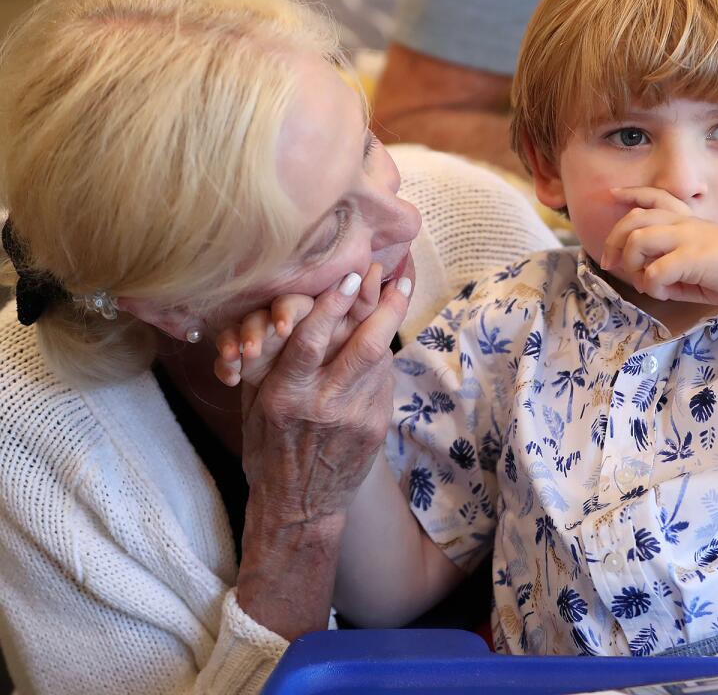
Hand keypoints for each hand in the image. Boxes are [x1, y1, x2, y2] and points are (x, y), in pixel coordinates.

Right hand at [234, 267, 412, 637]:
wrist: (299, 506)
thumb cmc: (268, 448)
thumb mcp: (255, 404)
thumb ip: (273, 360)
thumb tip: (294, 309)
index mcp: (282, 396)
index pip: (310, 339)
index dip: (332, 303)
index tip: (349, 274)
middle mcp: (321, 405)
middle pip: (361, 344)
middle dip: (380, 304)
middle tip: (392, 273)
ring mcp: (354, 417)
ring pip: (379, 358)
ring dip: (391, 319)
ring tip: (400, 289)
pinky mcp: (376, 427)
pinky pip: (383, 379)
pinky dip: (384, 352)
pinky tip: (385, 331)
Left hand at [600, 187, 717, 304]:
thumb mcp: (703, 267)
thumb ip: (676, 271)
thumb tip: (651, 282)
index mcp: (689, 221)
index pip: (654, 198)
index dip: (631, 194)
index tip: (614, 194)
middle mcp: (684, 223)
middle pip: (633, 220)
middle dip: (614, 241)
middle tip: (610, 263)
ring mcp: (686, 237)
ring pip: (637, 240)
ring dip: (633, 264)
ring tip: (646, 281)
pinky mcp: (690, 256)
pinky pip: (653, 272)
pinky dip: (652, 286)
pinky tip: (666, 293)